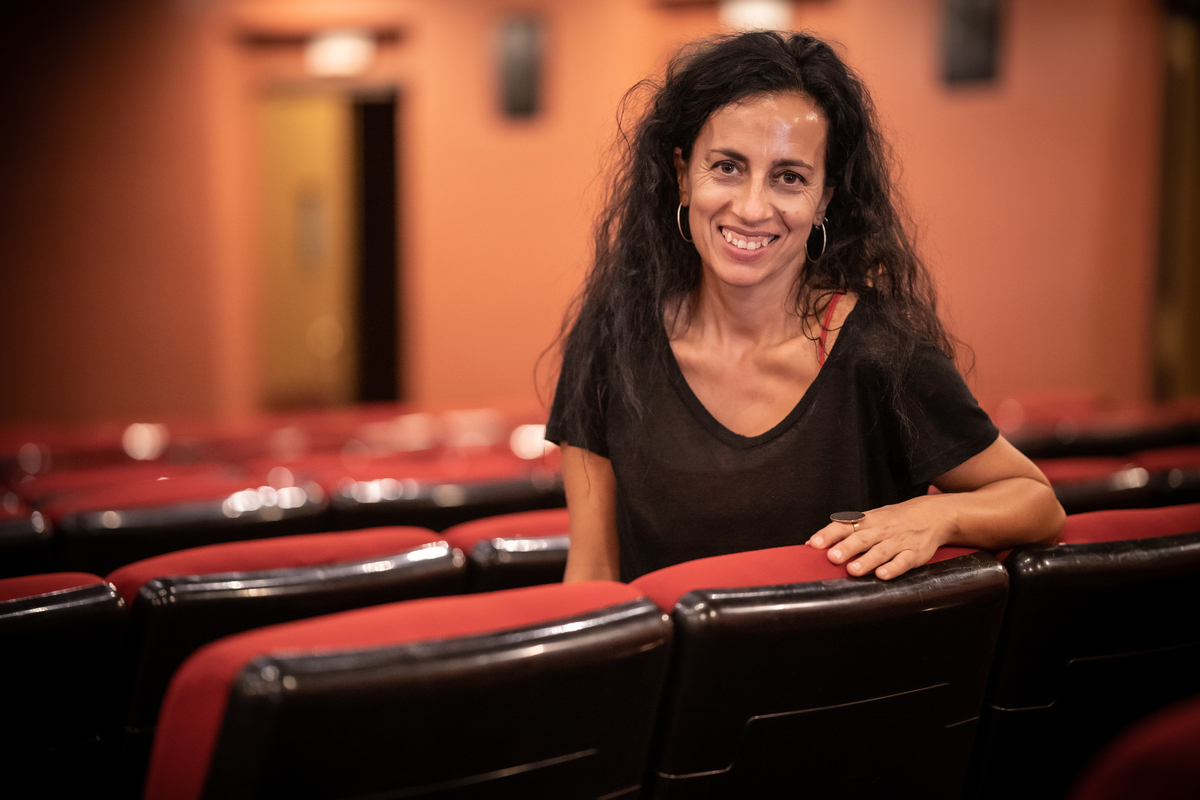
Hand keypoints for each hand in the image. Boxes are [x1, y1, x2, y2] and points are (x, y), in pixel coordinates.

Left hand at [806, 496, 950, 579]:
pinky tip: (882, 575)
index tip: (814, 544)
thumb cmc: (894, 519)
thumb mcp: (871, 518)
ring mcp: (897, 542)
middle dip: (846, 548)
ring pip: (880, 552)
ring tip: (852, 570)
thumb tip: (814, 543)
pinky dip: (892, 569)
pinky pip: (902, 562)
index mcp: (867, 522)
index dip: (828, 534)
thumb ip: (845, 530)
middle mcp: (880, 531)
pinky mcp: (913, 554)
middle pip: (861, 539)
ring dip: (866, 561)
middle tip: (832, 557)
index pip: (844, 525)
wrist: (932, 514)